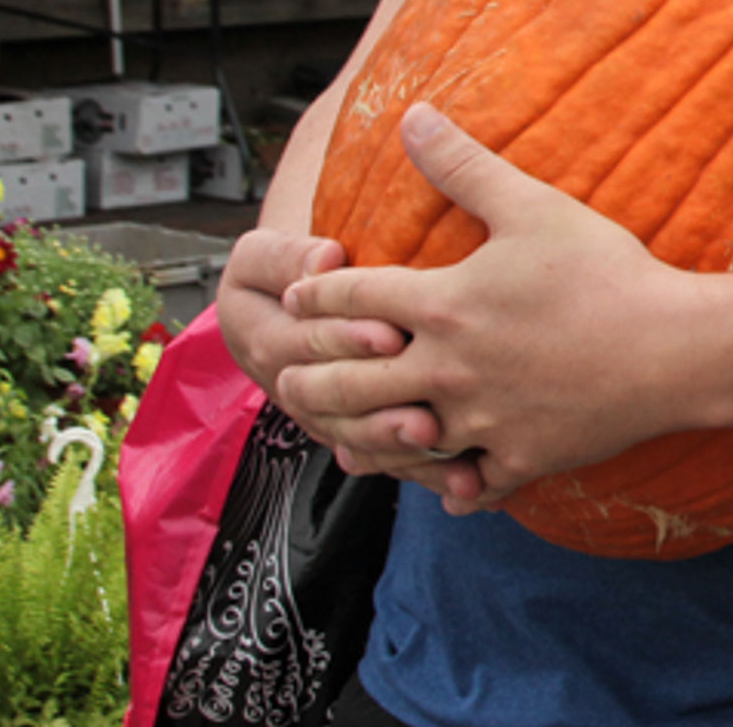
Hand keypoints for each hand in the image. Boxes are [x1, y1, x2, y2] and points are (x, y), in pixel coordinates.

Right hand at [217, 227, 468, 491]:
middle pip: (336, 402)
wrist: (296, 302)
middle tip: (422, 404)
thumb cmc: (289, 269)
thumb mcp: (265, 255)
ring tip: (436, 440)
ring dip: (400, 445)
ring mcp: (330, 418)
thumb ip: (286, 256)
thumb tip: (325, 260)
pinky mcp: (364, 436)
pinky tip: (466, 478)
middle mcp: (295, 388)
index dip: (349, 339)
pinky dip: (428, 470)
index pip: (305, 344)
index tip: (393, 333)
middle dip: (381, 403)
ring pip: (362, 440)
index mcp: (265, 340)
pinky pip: (392, 461)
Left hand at [274, 105, 698, 512]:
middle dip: (306, 378)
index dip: (313, 293)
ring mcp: (479, 422)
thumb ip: (464, 165)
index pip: (347, 298)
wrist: (675, 350)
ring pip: (390, 442)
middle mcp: (445, 369)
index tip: (296, 296)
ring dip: (354, 438)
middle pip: (345, 381)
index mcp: (442, 304)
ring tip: (336, 437)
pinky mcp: (518, 459)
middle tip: (287, 378)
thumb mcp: (534, 206)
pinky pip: (467, 484)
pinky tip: (439, 486)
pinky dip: (448, 487)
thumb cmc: (607, 272)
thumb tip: (412, 115)